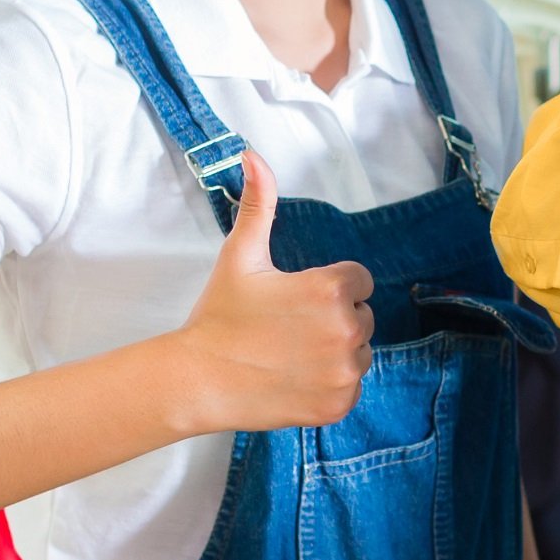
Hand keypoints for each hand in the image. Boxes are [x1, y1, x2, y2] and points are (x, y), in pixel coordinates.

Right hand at [171, 156, 372, 434]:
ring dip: (336, 352)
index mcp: (331, 289)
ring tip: (291, 354)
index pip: (358, 281)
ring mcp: (345, 371)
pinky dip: (330, 385)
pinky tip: (295, 378)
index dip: (330, 287)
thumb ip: (258, 203)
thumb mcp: (240, 255)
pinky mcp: (339, 404)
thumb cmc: (219, 316)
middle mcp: (347, 329)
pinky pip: (351, 387)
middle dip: (334, 319)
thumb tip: (252, 155)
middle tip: (289, 328)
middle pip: (362, 316)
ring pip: (360, 352)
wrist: (198, 380)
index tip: (299, 300)